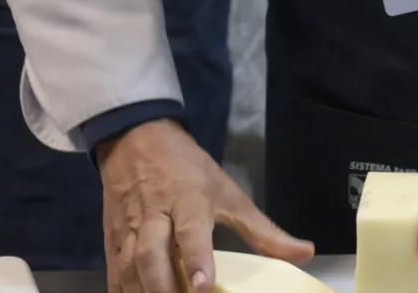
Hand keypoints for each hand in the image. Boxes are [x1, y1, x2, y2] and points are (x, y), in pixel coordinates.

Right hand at [98, 119, 313, 292]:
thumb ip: (265, 230)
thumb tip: (306, 252)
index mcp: (188, 200)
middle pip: (151, 256)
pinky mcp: (110, 239)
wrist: (136, 140)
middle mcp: (154, 215)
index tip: (203, 287)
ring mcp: (128, 229)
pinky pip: (113, 273)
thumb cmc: (189, 170)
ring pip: (128, 268)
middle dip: (165, 289)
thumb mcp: (231, 193)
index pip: (190, 232)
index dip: (196, 260)